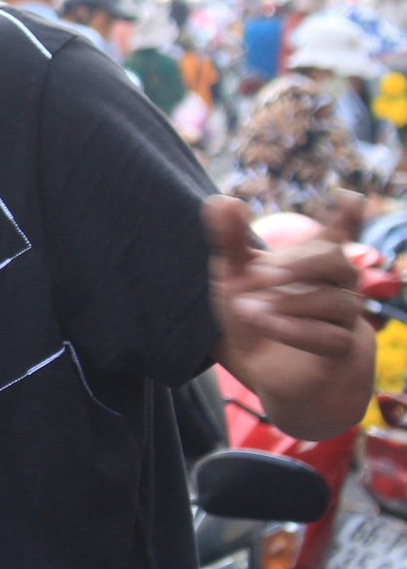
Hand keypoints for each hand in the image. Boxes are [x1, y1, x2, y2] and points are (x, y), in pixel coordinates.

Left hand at [207, 192, 362, 359]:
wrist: (268, 372)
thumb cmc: (258, 316)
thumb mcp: (236, 277)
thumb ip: (230, 240)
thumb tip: (221, 200)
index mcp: (311, 262)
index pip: (336, 234)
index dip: (346, 217)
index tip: (347, 196)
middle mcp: (335, 286)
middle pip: (336, 260)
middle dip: (298, 264)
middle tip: (257, 275)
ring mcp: (343, 319)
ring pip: (334, 301)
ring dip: (287, 303)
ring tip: (247, 309)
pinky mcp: (341, 352)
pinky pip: (330, 337)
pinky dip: (297, 330)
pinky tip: (269, 325)